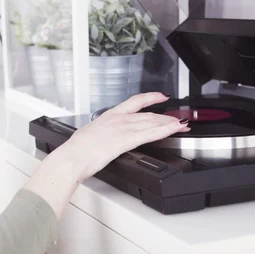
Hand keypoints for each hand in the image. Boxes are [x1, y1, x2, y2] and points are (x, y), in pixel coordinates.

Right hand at [55, 92, 189, 182]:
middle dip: (165, 117)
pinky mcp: (126, 140)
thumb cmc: (76, 150)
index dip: (151, 97)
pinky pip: (150, 133)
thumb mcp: (88, 135)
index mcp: (108, 116)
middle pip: (147, 114)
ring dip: (169, 124)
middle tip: (178, 119)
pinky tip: (174, 130)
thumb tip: (99, 138)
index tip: (161, 96)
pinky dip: (165, 130)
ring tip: (181, 126)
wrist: (73, 157)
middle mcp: (118, 119)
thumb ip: (98, 134)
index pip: (134, 102)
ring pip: (152, 122)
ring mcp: (123, 128)